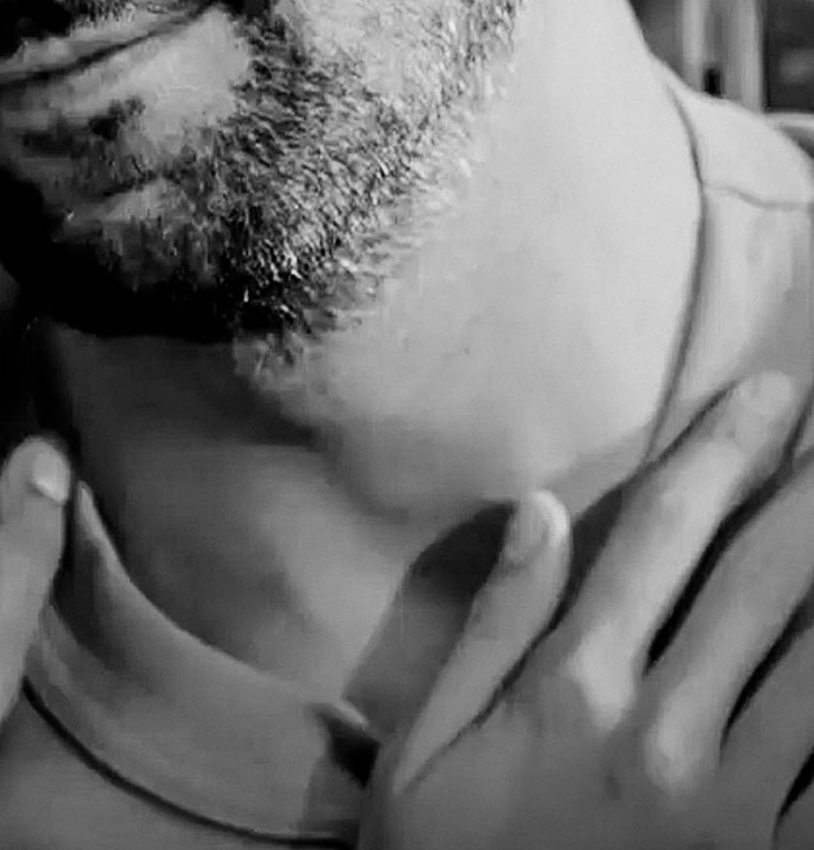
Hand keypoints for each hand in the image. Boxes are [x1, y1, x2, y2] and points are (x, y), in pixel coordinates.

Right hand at [361, 371, 813, 849]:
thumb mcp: (428, 750)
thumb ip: (493, 628)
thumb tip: (541, 511)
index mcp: (574, 691)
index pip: (665, 540)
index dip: (723, 455)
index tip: (770, 394)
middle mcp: (667, 733)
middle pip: (765, 586)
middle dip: (813, 493)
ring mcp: (739, 808)